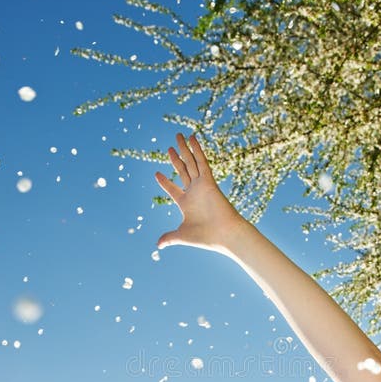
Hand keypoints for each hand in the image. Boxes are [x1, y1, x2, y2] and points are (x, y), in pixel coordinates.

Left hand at [155, 133, 244, 250]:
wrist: (224, 235)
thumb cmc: (205, 237)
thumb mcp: (181, 235)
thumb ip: (169, 237)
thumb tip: (158, 245)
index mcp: (186, 203)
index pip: (173, 189)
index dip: (164, 181)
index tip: (156, 173)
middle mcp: (193, 192)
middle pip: (182, 171)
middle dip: (175, 158)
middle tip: (170, 147)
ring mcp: (201, 185)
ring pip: (191, 162)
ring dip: (185, 149)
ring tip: (178, 136)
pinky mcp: (209, 181)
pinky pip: (201, 162)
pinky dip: (197, 150)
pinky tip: (192, 138)